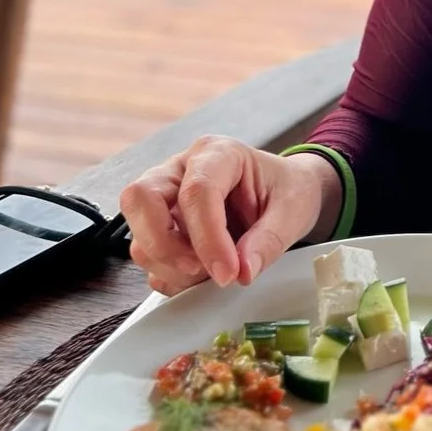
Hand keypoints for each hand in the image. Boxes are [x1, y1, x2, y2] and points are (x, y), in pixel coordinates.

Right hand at [119, 136, 332, 294]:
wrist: (286, 192)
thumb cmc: (287, 190)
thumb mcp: (293, 212)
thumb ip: (268, 241)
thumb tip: (242, 272)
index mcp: (218, 154)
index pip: (196, 191)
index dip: (208, 238)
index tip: (229, 272)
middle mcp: (181, 170)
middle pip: (140, 199)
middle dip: (165, 245)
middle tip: (201, 270)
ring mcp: (165, 197)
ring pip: (138, 234)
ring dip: (171, 266)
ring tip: (214, 272)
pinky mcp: (160, 226)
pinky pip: (147, 257)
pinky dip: (170, 276)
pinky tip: (202, 275)